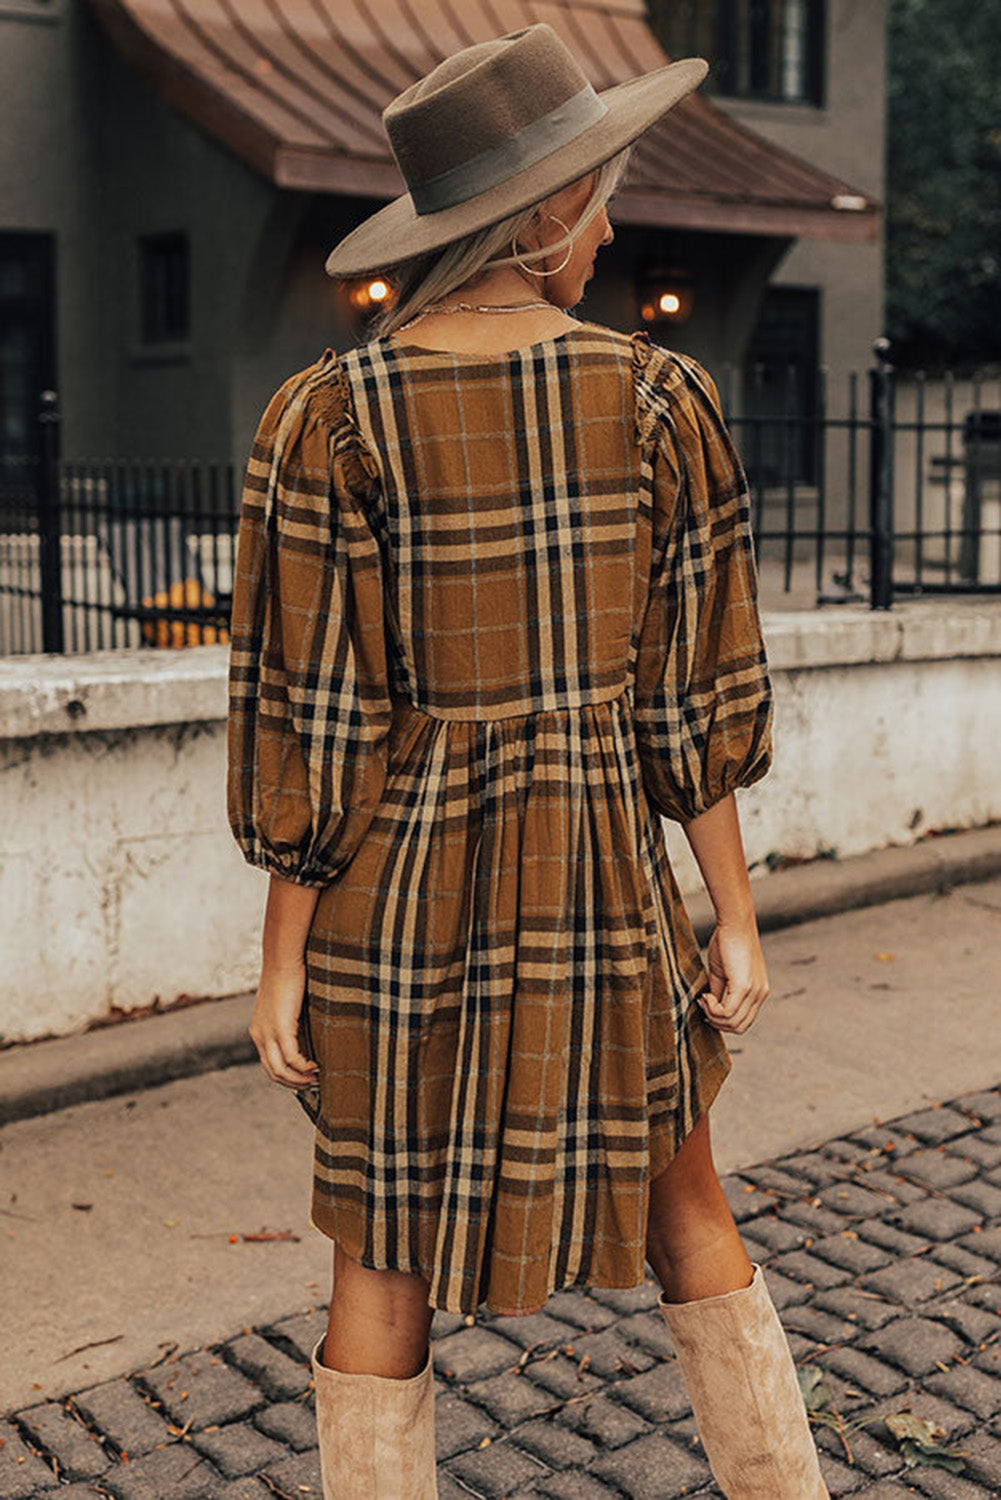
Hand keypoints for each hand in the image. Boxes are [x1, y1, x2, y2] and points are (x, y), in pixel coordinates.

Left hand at [249, 957, 319, 1089]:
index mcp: (259, 1030)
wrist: (283, 959)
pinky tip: (315, 1065)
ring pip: (280, 1070)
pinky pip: (292, 1058)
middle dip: (293, 1083)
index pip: (268, 1064)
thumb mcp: (287, 1005)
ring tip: (316, 1078)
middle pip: (273, 1072)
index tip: (304, 1077)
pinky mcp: (281, 1028)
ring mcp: (268, 1033)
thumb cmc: (289, 977)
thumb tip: (308, 1035)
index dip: (286, 1076)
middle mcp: (259, 1034)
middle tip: (312, 1083)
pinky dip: (304, 1066)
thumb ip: (291, 1022)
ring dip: (299, 1079)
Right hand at [697, 919, 769, 1033]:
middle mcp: (760, 994)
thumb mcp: (723, 973)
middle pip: (740, 1027)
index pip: (744, 1021)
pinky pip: (727, 1012)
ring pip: (733, 1022)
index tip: (707, 1003)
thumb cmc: (727, 942)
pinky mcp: (744, 987)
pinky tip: (706, 996)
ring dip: (713, 1015)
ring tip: (704, 998)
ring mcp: (754, 991)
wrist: (734, 923)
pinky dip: (713, 1009)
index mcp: (758, 991)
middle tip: (704, 1004)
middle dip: (718, 1022)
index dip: (723, 1020)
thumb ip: (720, 992)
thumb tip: (711, 1008)